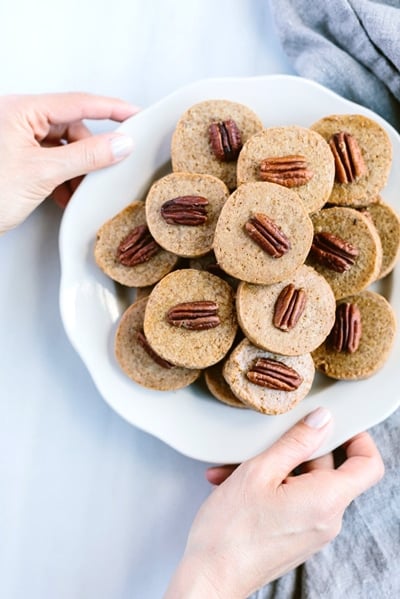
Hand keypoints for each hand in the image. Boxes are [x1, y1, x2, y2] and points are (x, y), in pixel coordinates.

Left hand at [0, 92, 137, 231]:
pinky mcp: (17, 159)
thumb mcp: (43, 173)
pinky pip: (51, 161)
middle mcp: (18, 119)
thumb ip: (86, 156)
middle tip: (102, 173)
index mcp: (21, 110)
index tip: (136, 114)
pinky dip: (63, 178)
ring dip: (76, 171)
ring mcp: (17, 139)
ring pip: (63, 148)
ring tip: (76, 191)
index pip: (78, 103)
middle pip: (72, 128)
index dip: (111, 109)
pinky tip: (64, 195)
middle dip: (89, 154)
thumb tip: (120, 144)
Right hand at [165, 408, 383, 597]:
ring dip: (272, 468)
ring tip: (235, 468)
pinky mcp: (296, 537)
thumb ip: (296, 442)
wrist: (210, 577)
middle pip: (328, 469)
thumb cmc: (231, 530)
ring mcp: (312, 530)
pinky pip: (292, 500)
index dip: (358, 438)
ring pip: (303, 482)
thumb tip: (322, 420)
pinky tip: (233, 483)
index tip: (335, 424)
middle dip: (295, 450)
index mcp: (326, 500)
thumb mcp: (260, 471)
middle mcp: (327, 519)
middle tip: (264, 442)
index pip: (368, 465)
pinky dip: (269, 487)